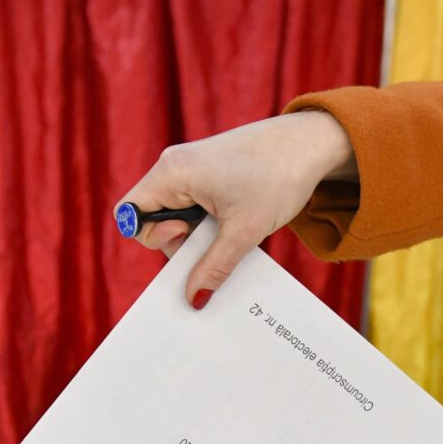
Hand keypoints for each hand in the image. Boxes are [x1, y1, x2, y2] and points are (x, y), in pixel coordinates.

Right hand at [113, 111, 354, 308]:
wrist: (312, 143)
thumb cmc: (278, 177)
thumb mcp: (244, 232)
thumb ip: (212, 268)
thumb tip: (192, 300)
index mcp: (172, 172)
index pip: (130, 213)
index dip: (153, 235)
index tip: (188, 233)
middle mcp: (174, 165)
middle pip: (152, 217)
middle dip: (180, 240)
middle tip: (216, 242)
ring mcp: (191, 167)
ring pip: (175, 213)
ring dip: (198, 233)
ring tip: (233, 230)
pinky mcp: (208, 171)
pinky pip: (193, 205)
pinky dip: (209, 222)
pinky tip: (235, 225)